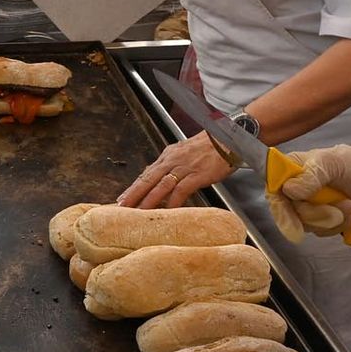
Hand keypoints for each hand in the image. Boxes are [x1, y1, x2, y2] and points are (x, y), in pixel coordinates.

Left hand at [118, 133, 234, 208]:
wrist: (229, 138)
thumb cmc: (210, 147)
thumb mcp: (185, 152)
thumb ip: (171, 164)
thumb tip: (157, 176)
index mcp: (168, 156)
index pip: (146, 174)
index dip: (133, 187)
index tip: (122, 198)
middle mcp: (172, 161)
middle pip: (148, 179)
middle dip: (133, 194)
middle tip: (121, 207)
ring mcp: (184, 167)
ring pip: (160, 186)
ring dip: (147, 200)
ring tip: (138, 213)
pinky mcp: (197, 174)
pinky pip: (181, 190)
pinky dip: (172, 202)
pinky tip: (167, 212)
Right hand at [265, 141, 350, 243]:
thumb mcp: (331, 164)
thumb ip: (310, 177)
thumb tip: (289, 190)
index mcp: (290, 171)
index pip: (274, 193)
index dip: (281, 211)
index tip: (294, 226)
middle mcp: (294, 190)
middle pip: (292, 214)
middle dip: (318, 215)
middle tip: (341, 207)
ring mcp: (306, 206)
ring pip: (307, 225)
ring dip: (331, 220)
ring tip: (350, 205)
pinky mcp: (320, 219)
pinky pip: (321, 232)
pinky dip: (338, 227)